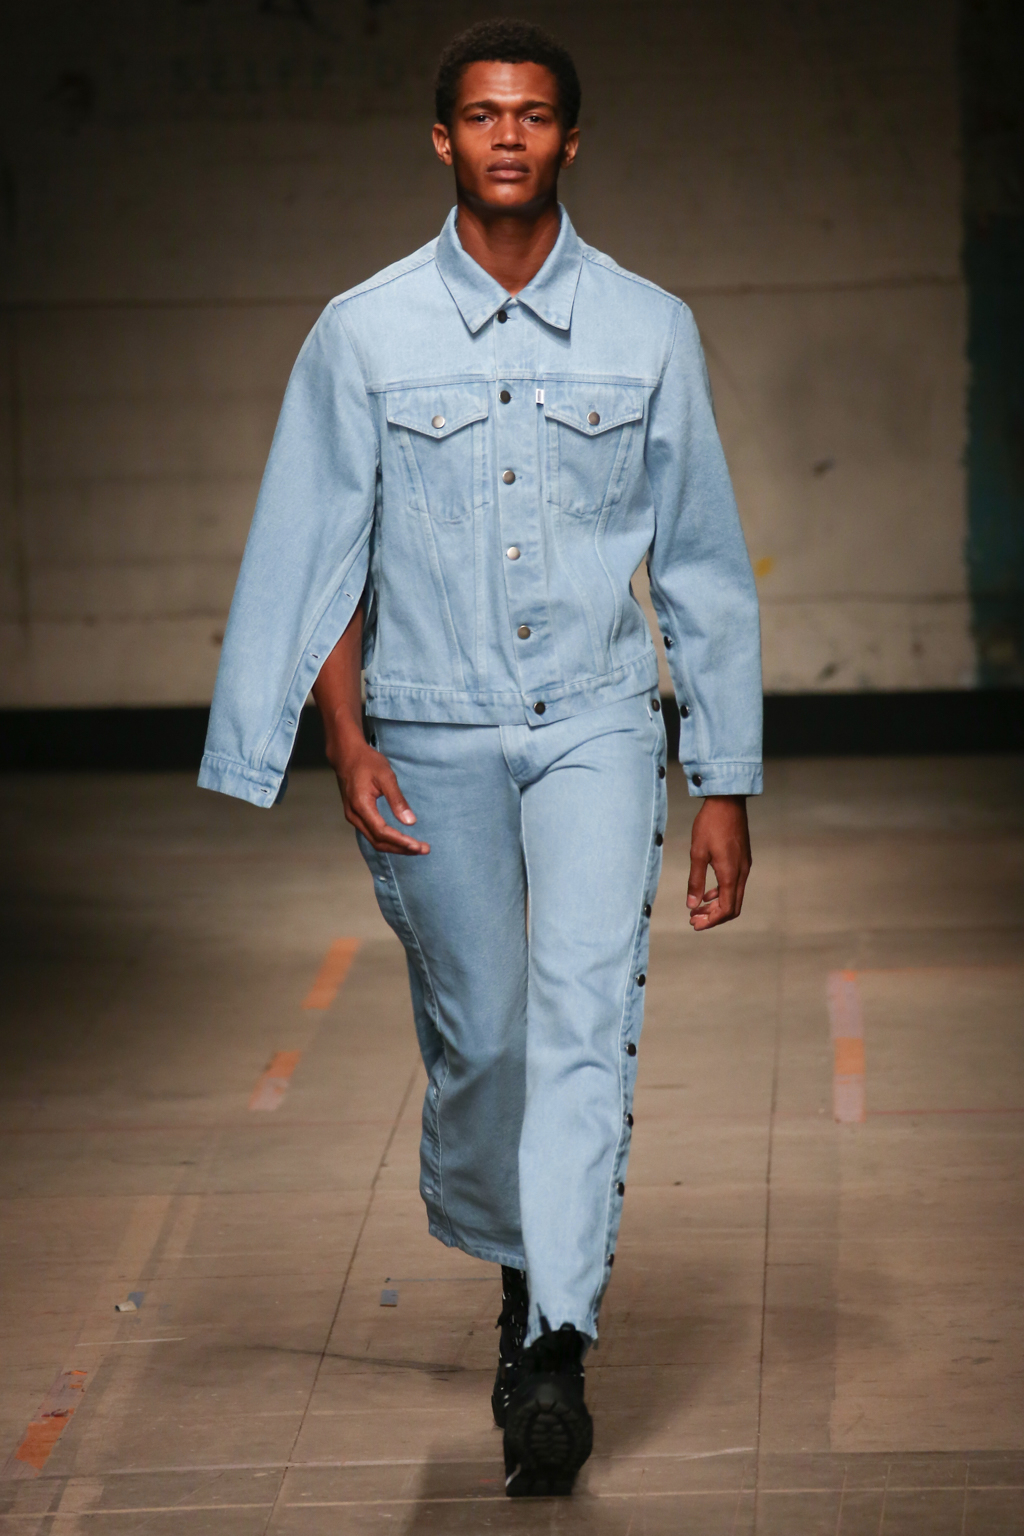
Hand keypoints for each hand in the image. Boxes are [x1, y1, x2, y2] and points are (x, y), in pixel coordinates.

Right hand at [332, 735, 429, 855]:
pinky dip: (388, 840)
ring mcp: (353, 817)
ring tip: (416, 848)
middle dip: (401, 848)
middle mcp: (354, 816)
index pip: (382, 832)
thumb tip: (410, 822)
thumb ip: (397, 800)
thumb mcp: (386, 776)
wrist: (346, 756)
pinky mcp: (356, 816)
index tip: (418, 846)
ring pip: (375, 840)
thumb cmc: (367, 762)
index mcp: (361, 806)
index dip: (401, 842)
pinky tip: (401, 840)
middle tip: (423, 850)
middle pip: (378, 841)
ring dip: (396, 846)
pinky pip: (372, 834)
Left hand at [686, 795, 750, 930]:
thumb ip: (696, 881)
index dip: (711, 921)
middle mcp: (741, 873)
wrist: (728, 801)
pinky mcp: (742, 859)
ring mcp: (744, 866)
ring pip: (734, 896)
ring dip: (716, 906)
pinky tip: (707, 893)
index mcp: (730, 874)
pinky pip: (734, 884)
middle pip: (732, 907)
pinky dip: (721, 893)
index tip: (695, 924)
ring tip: (697, 909)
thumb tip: (692, 905)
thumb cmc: (710, 825)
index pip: (726, 909)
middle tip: (694, 920)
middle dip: (713, 917)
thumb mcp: (697, 853)